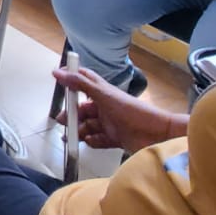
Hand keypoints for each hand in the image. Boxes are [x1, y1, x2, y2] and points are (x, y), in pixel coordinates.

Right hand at [52, 65, 179, 153]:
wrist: (158, 135)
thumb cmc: (132, 111)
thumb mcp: (104, 95)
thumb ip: (80, 84)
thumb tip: (57, 72)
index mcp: (103, 93)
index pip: (84, 81)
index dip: (71, 79)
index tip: (57, 81)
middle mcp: (106, 107)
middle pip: (83, 109)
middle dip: (72, 115)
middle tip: (62, 121)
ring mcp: (111, 124)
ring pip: (89, 126)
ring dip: (79, 131)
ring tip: (70, 137)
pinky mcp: (116, 139)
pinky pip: (99, 140)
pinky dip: (92, 141)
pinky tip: (88, 142)